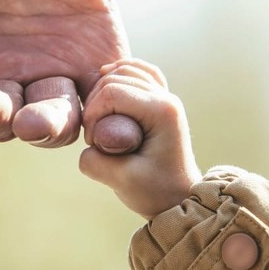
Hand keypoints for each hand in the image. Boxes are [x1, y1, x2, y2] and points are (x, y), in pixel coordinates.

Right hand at [79, 59, 201, 219]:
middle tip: (95, 136)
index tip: (93, 143)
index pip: (112, 92)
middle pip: (116, 78)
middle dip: (95, 104)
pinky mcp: (161, 100)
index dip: (92, 115)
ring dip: (104, 89)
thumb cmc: (156, 193)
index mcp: (162, 111)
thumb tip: (88, 142)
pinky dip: (121, 72)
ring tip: (99, 118)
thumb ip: (94, 161)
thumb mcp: (120, 182)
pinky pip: (140, 72)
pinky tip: (106, 78)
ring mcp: (166, 97)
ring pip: (126, 70)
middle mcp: (167, 98)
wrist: (180, 200)